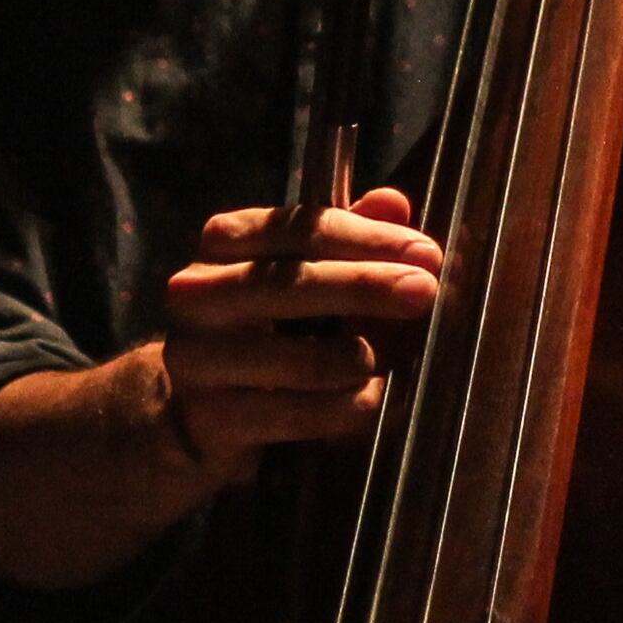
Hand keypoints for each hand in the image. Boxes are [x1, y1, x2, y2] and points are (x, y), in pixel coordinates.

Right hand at [153, 186, 447, 481]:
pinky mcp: (211, 419)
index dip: (367, 238)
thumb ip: (348, 238)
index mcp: (224, 243)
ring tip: (389, 360)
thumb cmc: (266, 325)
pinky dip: (345, 406)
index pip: (299, 228)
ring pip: (301, 357)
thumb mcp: (304, 271)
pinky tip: (371, 399)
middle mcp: (198, 293)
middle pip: (292, 283)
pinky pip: (298, 414)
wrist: (198, 409)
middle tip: (425, 291)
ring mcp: (198, 358)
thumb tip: (394, 203)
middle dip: (367, 285)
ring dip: (359, 358)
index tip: (425, 253)